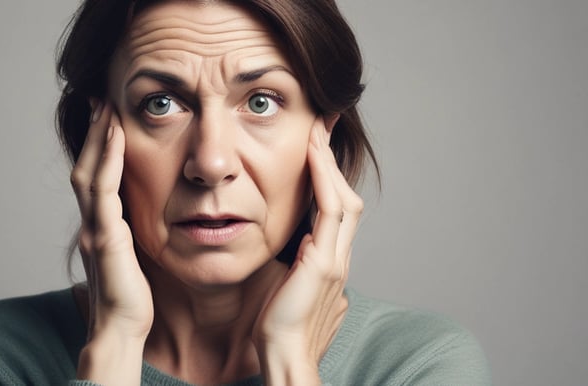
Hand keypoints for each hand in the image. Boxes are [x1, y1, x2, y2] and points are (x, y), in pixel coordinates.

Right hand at [71, 99, 152, 383]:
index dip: (98, 148)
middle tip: (100, 101)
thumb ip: (132, 237)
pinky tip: (114, 137)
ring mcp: (95, 229)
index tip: (107, 120)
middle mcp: (92, 224)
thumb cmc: (131, 300)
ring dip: (97, 138)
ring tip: (105, 108)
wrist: (121, 330)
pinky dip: (107, 160)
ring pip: (89, 173)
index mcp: (100, 228)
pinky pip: (103, 191)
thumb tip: (144, 222)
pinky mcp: (104, 238)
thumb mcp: (133, 259)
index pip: (95, 178)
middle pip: (86, 167)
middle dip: (93, 133)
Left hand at [253, 116, 362, 384]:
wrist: (284, 355)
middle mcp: (338, 257)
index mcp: (330, 261)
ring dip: (329, 163)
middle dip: (334, 161)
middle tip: (323, 126)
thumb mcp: (289, 286)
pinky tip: (314, 158)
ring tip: (316, 133)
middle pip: (345, 197)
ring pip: (341, 199)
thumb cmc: (280, 326)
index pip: (336, 210)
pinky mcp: (323, 265)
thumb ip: (297, 266)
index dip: (330, 178)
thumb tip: (296, 251)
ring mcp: (334, 260)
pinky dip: (323, 182)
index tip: (318, 149)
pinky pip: (329, 213)